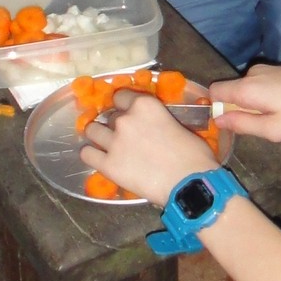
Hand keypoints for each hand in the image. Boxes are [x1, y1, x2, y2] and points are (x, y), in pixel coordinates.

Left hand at [80, 90, 211, 205]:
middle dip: (117, 125)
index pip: (121, 96)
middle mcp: (125, 119)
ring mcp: (114, 142)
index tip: (129, 114)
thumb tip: (156, 126)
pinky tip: (99, 158)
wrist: (190, 184)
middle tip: (127, 137)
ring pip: (92, 130)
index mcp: (145, 105)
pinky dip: (91, 154)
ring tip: (108, 145)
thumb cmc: (194, 156)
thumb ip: (160, 119)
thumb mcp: (178, 125)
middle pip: (109, 116)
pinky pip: (86, 154)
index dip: (124, 106)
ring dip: (99, 136)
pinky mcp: (107, 165)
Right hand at [214, 58, 280, 143]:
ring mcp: (267, 69)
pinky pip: (263, 86)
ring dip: (258, 106)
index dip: (216, 108)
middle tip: (266, 126)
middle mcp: (251, 74)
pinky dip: (270, 99)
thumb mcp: (275, 129)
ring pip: (249, 90)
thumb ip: (243, 125)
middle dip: (241, 110)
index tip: (233, 123)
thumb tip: (218, 120)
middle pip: (232, 92)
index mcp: (246, 88)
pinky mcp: (280, 69)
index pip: (214, 91)